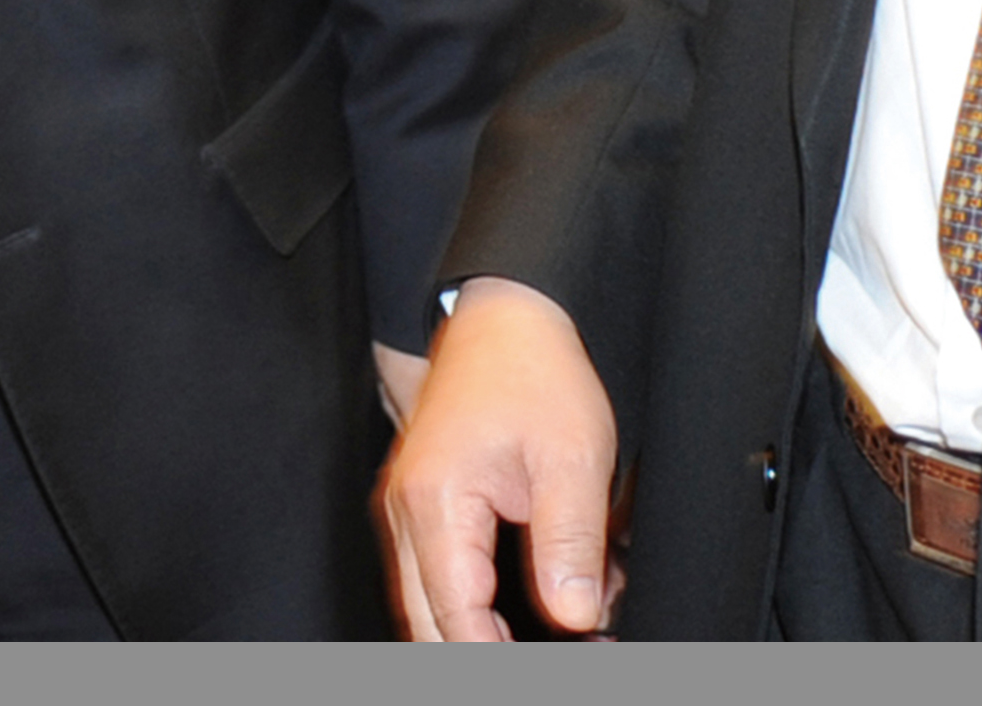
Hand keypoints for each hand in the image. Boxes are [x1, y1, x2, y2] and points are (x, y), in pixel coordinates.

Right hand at [374, 276, 620, 639]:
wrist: (502, 317)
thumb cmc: (532, 374)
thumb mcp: (572, 458)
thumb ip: (571, 543)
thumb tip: (575, 617)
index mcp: (435, 502)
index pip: (456, 617)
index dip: (498, 657)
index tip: (555, 664)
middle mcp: (406, 512)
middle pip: (428, 624)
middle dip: (488, 650)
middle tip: (564, 656)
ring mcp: (408, 509)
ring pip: (430, 605)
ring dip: (485, 631)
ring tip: (566, 633)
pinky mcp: (424, 506)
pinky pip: (439, 575)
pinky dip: (481, 603)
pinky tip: (541, 600)